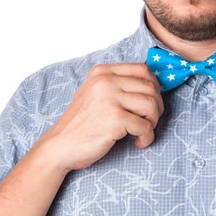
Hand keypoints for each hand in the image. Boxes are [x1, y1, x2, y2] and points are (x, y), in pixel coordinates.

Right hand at [35, 63, 164, 172]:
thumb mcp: (94, 93)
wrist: (59, 146)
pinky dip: (147, 137)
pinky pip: (146, 126)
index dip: (154, 86)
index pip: (142, 69)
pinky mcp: (115, 118)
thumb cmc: (81, 123)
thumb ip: (117, 85)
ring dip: (153, 121)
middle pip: (150, 87)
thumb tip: (152, 85)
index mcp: (102, 72)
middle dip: (156, 106)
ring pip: (151, 104)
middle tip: (148, 121)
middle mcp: (106, 81)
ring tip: (142, 132)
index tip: (150, 102)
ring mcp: (110, 98)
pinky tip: (138, 142)